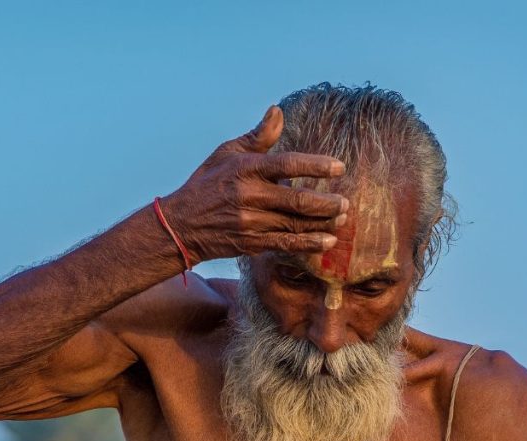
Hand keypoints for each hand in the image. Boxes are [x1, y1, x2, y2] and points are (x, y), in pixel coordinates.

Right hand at [158, 106, 348, 262]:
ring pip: (295, 224)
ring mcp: (250, 222)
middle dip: (326, 203)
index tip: (339, 167)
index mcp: (245, 169)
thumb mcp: (227, 153)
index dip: (315, 165)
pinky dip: (309, 243)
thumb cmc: (207, 183)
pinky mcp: (251, 243)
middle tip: (346, 201)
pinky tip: (328, 241)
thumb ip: (258, 136)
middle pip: (296, 200)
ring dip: (323, 223)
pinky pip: (285, 244)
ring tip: (343, 218)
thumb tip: (278, 111)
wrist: (180, 225)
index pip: (286, 165)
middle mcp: (248, 196)